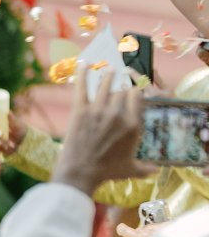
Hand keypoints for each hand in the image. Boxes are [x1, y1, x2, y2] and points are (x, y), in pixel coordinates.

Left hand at [53, 69, 152, 195]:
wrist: (81, 172)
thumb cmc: (107, 171)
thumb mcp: (131, 170)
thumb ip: (145, 168)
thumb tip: (156, 170)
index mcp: (132, 124)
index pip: (138, 96)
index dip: (136, 89)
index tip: (135, 87)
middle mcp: (117, 113)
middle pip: (122, 89)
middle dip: (122, 84)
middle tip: (121, 78)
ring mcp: (98, 110)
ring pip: (104, 84)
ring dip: (107, 75)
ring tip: (109, 70)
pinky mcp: (80, 111)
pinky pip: (81, 88)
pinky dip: (82, 74)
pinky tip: (84, 64)